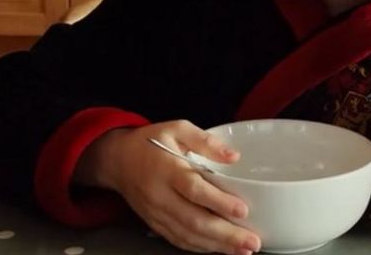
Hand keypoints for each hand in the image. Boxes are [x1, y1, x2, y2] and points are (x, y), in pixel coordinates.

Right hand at [80, 120, 260, 254]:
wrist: (117, 160)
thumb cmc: (150, 143)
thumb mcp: (176, 128)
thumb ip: (205, 141)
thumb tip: (233, 156)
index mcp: (166, 169)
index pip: (193, 189)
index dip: (218, 202)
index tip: (242, 209)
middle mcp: (160, 195)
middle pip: (194, 220)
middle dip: (225, 234)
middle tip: (252, 241)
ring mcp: (157, 213)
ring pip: (188, 235)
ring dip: (217, 246)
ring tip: (243, 250)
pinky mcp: (156, 224)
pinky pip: (179, 240)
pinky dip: (201, 248)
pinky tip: (221, 249)